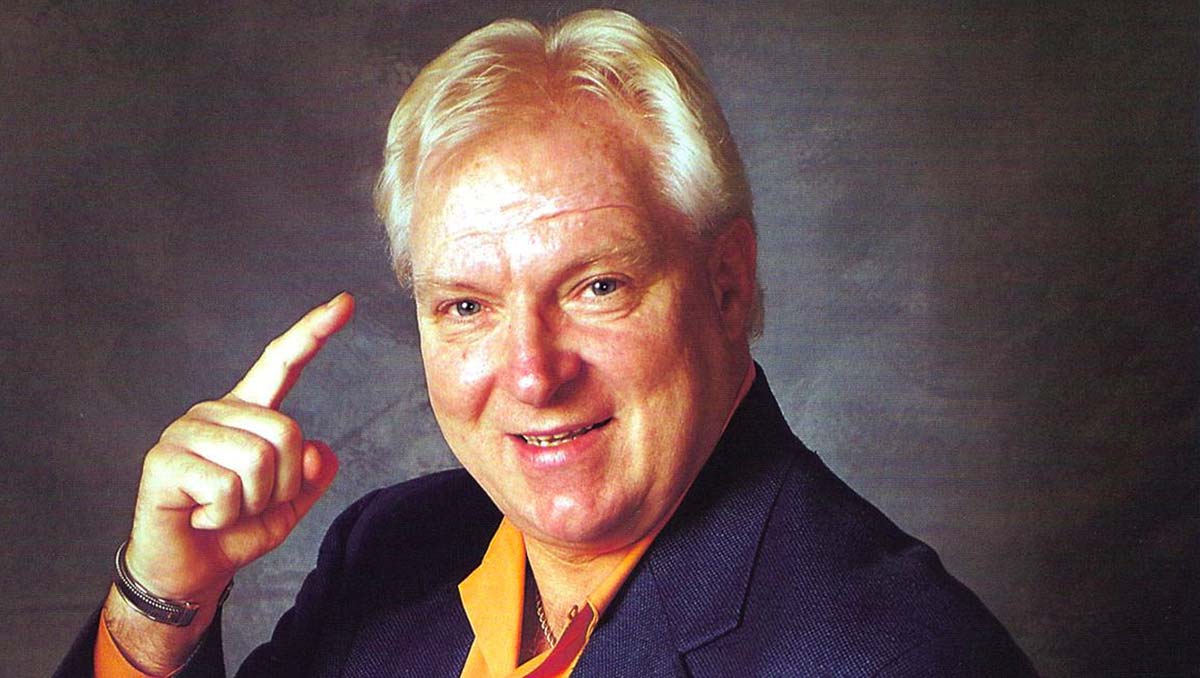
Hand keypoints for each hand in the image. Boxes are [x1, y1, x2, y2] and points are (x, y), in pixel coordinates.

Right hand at [123, 292, 353, 608]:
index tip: (345, 302)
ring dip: (252, 503)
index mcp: (249, 413)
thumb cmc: (234, 531)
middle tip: (249, 505)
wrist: (189, 571)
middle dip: (282, 484)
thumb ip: (311, 476)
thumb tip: (318, 449)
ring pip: (258, 461)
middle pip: (286, 432)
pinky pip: (226, 487)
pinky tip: (201, 516)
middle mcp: (216, 411)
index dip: (313, 332)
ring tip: (223, 510)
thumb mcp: (289, 506)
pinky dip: (224, 515)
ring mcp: (186, 431)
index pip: (283, 362)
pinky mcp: (164, 459)